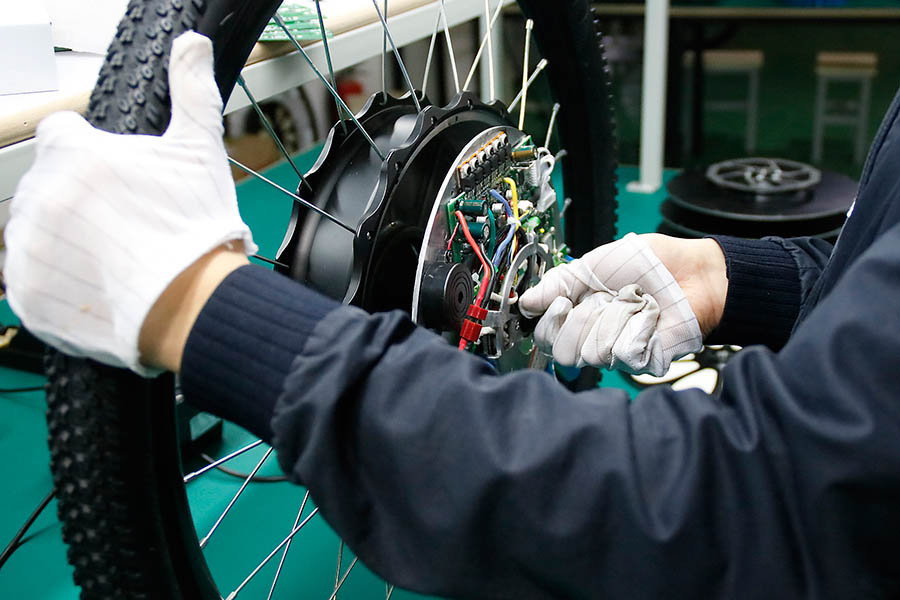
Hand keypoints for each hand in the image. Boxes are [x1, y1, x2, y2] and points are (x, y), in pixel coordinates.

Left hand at [4, 32, 254, 375]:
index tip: (109, 176)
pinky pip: (27, 277)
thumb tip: (192, 45)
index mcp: (78, 156)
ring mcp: (29, 247)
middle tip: (121, 223)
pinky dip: (56, 280)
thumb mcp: (201, 153)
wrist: (191, 306)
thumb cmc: (196, 232)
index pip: (60, 134)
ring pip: (33, 229)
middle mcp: (43, 197)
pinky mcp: (25, 291)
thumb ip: (191, 92)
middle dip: (76, 198)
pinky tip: (96, 281)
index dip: (88, 152)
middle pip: (47, 184)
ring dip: (62, 237)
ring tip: (111, 255)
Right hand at [519, 233, 725, 375]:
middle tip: (601, 300)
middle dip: (579, 321)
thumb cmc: (648, 264)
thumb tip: (525, 302)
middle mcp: (593, 337)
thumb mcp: (591, 264)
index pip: (545, 337)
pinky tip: (646, 316)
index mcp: (578, 314)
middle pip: (561, 352)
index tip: (562, 302)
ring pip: (590, 352)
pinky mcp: (640, 361)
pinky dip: (632, 328)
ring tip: (631, 303)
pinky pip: (619, 353)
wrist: (691, 271)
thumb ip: (556, 283)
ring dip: (611, 319)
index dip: (550, 321)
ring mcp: (616, 351)